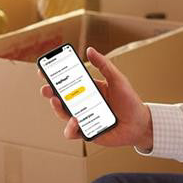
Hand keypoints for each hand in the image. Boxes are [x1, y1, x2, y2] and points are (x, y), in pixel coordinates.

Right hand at [39, 47, 153, 148]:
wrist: (139, 124)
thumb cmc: (129, 101)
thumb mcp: (117, 79)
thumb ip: (104, 65)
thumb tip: (90, 50)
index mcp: (89, 89)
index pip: (67, 82)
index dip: (53, 77)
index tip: (43, 70)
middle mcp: (83, 104)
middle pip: (60, 98)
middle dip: (49, 92)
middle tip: (46, 89)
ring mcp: (83, 118)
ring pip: (62, 114)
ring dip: (57, 109)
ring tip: (58, 102)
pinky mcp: (86, 132)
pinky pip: (72, 132)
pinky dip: (70, 127)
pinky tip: (76, 120)